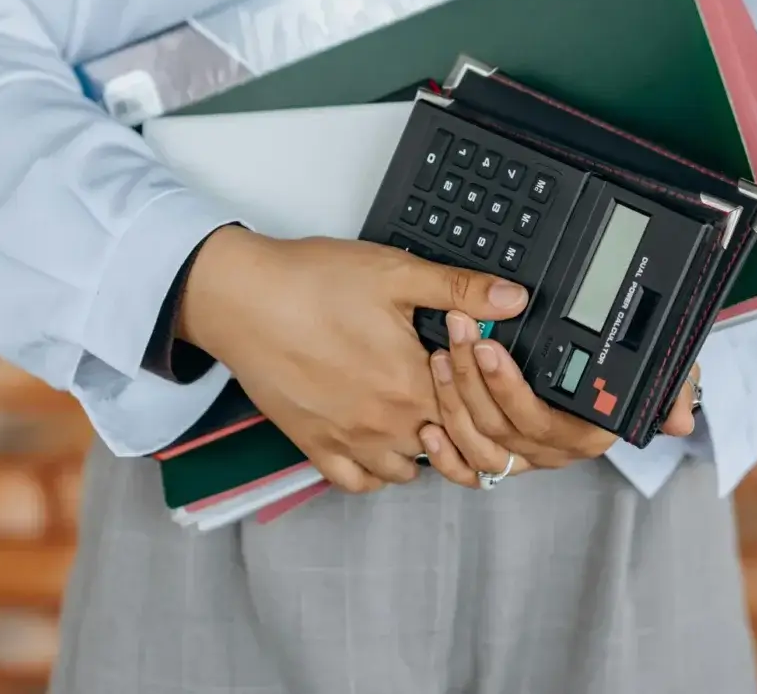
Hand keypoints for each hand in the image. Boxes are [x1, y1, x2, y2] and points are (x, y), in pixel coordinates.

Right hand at [176, 228, 529, 493]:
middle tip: (449, 393)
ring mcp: (350, 441)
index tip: (477, 374)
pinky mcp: (314, 446)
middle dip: (455, 424)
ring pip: (406, 471)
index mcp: (414, 382)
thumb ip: (460, 289)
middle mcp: (387, 423)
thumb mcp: (397, 272)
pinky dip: (374, 471)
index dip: (482, 395)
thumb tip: (514, 298)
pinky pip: (357, 483)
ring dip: (420, 449)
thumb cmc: (313, 282)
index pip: (475, 414)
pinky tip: (378, 442)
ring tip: (416, 413)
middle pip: (446, 446)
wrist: (242, 299)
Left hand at [417, 309, 700, 487]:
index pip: (542, 420)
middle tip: (458, 331)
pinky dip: (445, 456)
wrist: (610, 371)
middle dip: (472, 378)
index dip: (509, 388)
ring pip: (479, 444)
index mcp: (588, 432)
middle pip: (501, 426)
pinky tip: (428, 426)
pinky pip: (468, 472)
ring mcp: (524, 456)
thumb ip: (674, 388)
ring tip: (441, 356)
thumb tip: (680, 420)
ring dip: (453, 401)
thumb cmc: (627, 368)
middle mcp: (553, 450)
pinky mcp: (498, 457)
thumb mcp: (659, 369)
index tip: (490, 348)